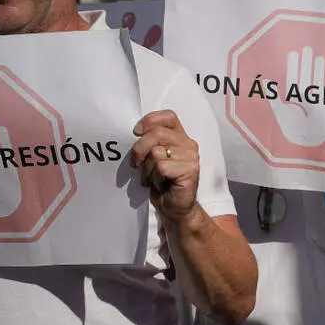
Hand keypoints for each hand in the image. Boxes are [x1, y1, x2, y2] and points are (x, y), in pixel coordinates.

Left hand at [130, 110, 202, 224]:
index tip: (136, 133)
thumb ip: (151, 143)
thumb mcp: (154, 158)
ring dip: (147, 169)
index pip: (168, 117)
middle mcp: (189, 144)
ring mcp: (191, 157)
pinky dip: (155, 178)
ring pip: (156, 152)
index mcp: (181, 137)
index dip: (150, 121)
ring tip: (152, 178)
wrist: (175, 208)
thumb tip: (133, 134)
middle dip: (139, 148)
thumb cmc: (162, 183)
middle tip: (135, 163)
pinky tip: (160, 184)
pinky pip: (161, 167)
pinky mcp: (190, 170)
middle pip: (157, 133)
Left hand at [272, 45, 324, 147]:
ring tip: (319, 57)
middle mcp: (305, 98)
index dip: (293, 66)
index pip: (293, 78)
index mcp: (293, 99)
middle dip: (306, 63)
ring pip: (318, 81)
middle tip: (307, 48)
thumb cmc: (292, 130)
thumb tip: (266, 81)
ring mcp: (317, 102)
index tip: (293, 53)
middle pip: (306, 76)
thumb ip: (274, 97)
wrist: (307, 145)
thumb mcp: (280, 112)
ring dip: (318, 69)